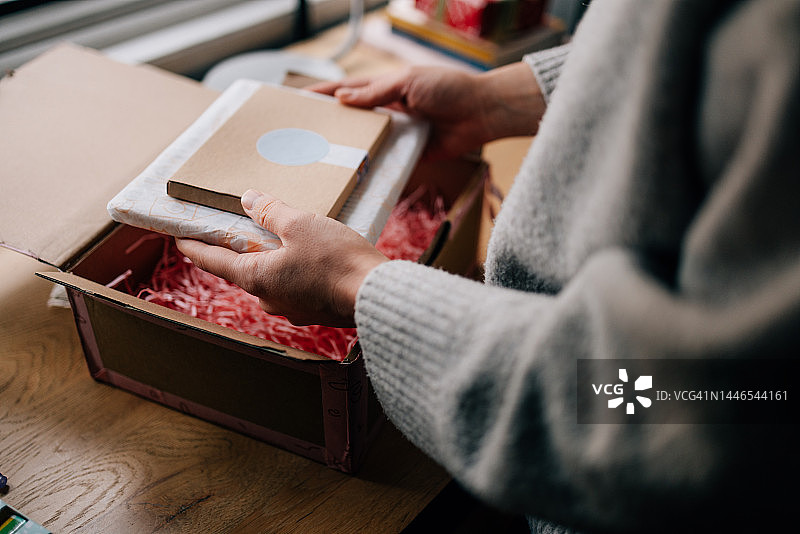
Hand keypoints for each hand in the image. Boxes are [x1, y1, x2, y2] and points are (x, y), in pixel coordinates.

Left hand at [176, 190, 387, 326]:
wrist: (376, 295)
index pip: (213, 261)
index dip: (194, 247)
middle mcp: (269, 299)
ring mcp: (293, 309)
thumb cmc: (336, 260)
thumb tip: (249, 201)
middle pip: (245, 269)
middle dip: (244, 249)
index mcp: (256, 278)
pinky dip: (297, 270)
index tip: (180, 239)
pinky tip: (314, 257)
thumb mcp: (300, 224)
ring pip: (274, 278)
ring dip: (274, 259)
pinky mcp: (315, 311)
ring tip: (289, 237)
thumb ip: (271, 212)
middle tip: (244, 226)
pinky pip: (296, 286)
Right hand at [309, 62, 544, 159]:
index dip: (324, 95)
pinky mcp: (412, 153)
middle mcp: (389, 110)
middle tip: (304, 138)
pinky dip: (376, 169)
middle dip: (330, 127)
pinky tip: (358, 179)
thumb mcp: (407, 82)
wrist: (481, 112)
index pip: (348, 91)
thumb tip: (341, 99)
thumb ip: (376, 93)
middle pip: (354, 120)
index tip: (298, 100)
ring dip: (350, 151)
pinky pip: (390, 163)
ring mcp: (399, 133)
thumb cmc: (447, 89)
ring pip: (369, 143)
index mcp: (386, 88)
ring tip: (322, 161)